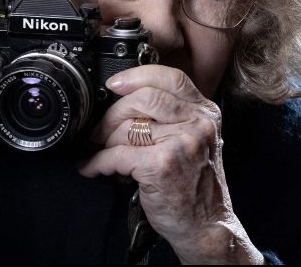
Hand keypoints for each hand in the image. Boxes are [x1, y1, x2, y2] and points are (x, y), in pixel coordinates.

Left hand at [78, 65, 261, 263]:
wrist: (207, 225)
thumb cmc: (196, 184)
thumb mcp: (196, 139)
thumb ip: (173, 115)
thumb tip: (126, 98)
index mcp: (205, 112)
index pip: (170, 78)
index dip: (136, 77)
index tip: (114, 84)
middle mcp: (197, 123)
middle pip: (141, 99)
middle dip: (111, 115)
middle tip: (97, 130)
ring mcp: (181, 143)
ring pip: (126, 128)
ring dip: (102, 142)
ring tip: (97, 151)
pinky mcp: (161, 165)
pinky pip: (116, 155)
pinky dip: (98, 162)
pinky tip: (92, 167)